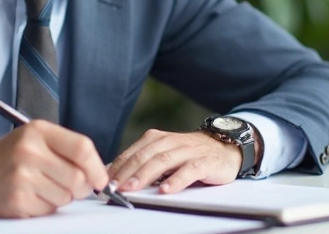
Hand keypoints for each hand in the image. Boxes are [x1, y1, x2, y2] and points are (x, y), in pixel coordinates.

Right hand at [0, 120, 109, 217]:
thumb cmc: (16, 155)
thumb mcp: (41, 139)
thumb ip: (70, 150)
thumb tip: (99, 175)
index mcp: (39, 131)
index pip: (82, 148)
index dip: (97, 167)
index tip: (100, 179)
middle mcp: (29, 151)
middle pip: (78, 177)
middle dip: (81, 187)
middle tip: (70, 185)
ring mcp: (22, 176)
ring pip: (66, 197)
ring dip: (61, 197)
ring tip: (44, 186)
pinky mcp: (17, 199)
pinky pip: (49, 210)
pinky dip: (46, 207)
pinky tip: (33, 195)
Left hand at [108, 129, 241, 194]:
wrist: (224, 146)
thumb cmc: (189, 154)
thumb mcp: (163, 154)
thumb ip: (142, 162)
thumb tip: (113, 175)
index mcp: (156, 139)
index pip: (132, 153)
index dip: (117, 168)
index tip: (104, 182)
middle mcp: (170, 142)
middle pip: (144, 157)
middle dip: (127, 172)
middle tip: (115, 187)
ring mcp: (187, 151)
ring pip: (162, 162)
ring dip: (145, 175)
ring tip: (133, 188)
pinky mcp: (204, 162)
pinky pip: (189, 170)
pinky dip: (176, 180)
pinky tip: (166, 189)